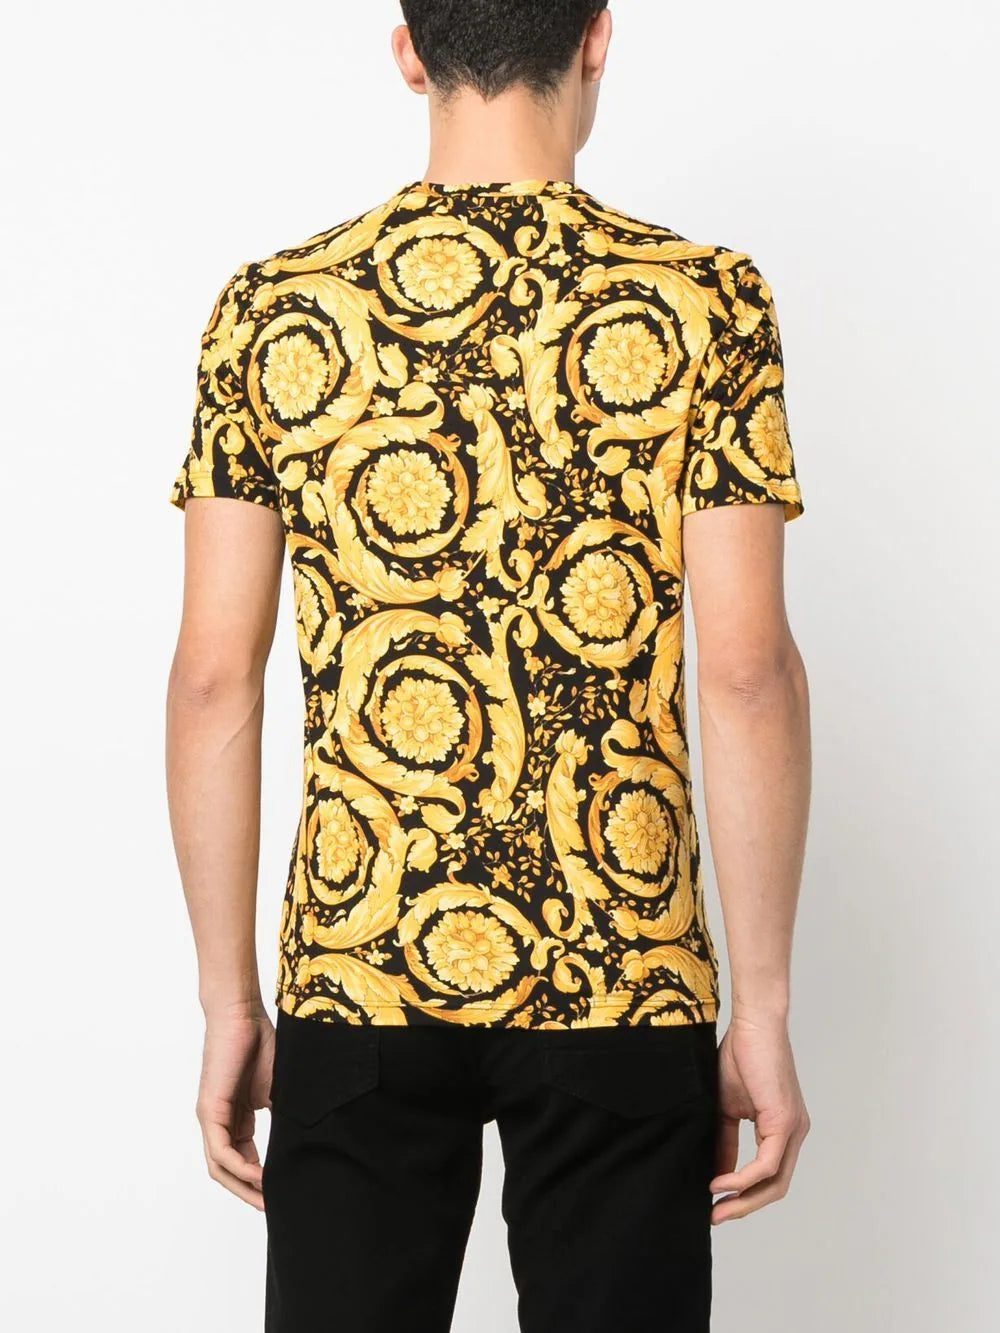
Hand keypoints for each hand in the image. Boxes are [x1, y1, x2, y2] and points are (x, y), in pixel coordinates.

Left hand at [196, 1006, 274, 1210]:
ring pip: (221, 1167)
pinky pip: (221, 1151)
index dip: (260, 1181)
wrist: (242, 1013)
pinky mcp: (209, 1110)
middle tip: (274, 1210)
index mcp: (235, 1118)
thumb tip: (304, 1138)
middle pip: (228, 1172)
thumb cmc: (260, 1043)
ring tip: (268, 1200)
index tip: (282, 1193)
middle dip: (250, 1194)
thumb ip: (283, 1115)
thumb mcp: (278, 1089)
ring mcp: (211, 1117)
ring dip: (243, 1187)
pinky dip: (239, 1167)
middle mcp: (218, 1122)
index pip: (242, 1161)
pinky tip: (260, 1175)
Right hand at [711, 1014, 809, 1222]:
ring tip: (715, 1205)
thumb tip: (716, 1173)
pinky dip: (742, 1179)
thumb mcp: (727, 1107)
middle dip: (744, 1207)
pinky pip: (766, 1165)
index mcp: (783, 1129)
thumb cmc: (740, 1055)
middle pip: (775, 1188)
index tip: (714, 1205)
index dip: (743, 1196)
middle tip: (715, 1217)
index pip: (769, 1177)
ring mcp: (793, 1129)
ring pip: (774, 1182)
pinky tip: (720, 1182)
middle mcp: (795, 1133)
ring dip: (743, 1200)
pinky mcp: (784, 1121)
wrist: (752, 1024)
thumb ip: (725, 1141)